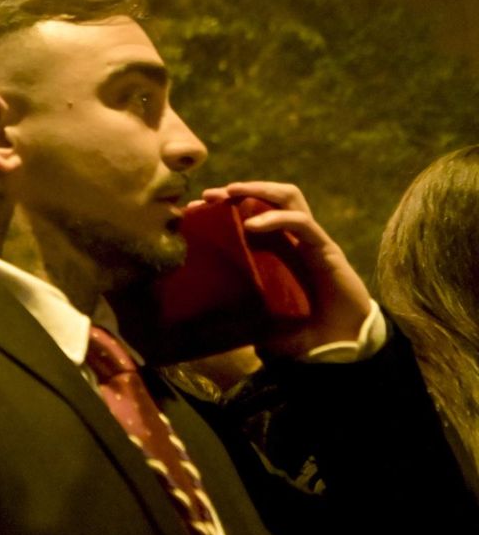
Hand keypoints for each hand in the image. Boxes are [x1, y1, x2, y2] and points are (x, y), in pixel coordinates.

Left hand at [197, 181, 372, 361]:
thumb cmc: (299, 331)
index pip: (251, 213)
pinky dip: (276, 217)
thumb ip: (236, 311)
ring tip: (231, 192)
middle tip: (210, 194)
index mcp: (276, 249)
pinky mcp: (326, 249)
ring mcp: (311, 240)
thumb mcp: (257, 318)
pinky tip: (252, 224)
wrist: (339, 345)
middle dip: (240, 189)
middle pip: (269, 196)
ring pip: (288, 198)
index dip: (224, 207)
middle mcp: (293, 239)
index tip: (194, 208)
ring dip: (259, 189)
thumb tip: (197, 317)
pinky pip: (302, 223)